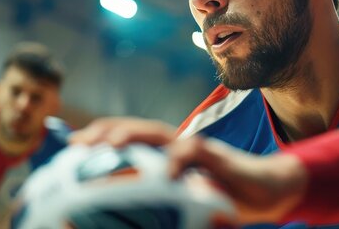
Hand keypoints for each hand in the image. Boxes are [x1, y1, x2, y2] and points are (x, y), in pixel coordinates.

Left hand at [70, 117, 307, 223]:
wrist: (267, 189)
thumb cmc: (223, 194)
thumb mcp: (187, 198)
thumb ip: (161, 198)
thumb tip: (126, 208)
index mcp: (168, 155)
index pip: (130, 139)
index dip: (100, 138)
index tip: (71, 146)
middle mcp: (178, 146)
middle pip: (139, 130)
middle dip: (108, 130)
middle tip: (79, 143)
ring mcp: (197, 150)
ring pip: (162, 134)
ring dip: (135, 135)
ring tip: (110, 144)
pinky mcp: (219, 157)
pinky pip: (196, 152)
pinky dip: (180, 158)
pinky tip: (166, 172)